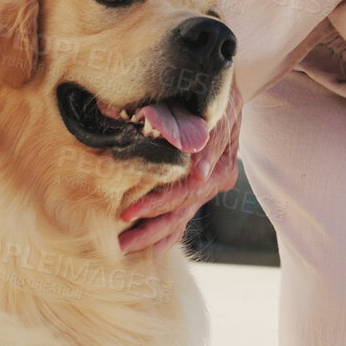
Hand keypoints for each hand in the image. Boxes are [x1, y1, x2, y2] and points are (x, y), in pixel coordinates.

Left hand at [118, 84, 242, 255]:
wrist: (224, 92)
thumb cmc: (211, 94)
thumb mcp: (208, 104)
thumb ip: (192, 128)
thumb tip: (182, 161)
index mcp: (220, 163)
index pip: (185, 190)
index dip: (157, 202)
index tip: (130, 212)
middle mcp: (216, 179)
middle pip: (181, 211)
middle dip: (150, 230)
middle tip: (121, 242)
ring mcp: (208, 187)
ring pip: (181, 219)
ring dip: (155, 238)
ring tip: (128, 252)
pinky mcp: (199, 190)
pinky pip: (183, 218)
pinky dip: (167, 235)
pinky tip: (150, 253)